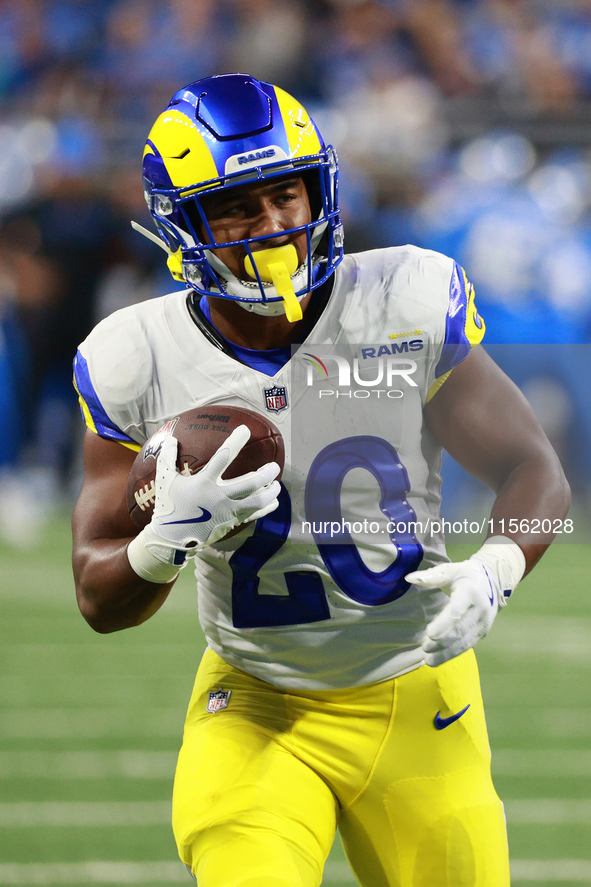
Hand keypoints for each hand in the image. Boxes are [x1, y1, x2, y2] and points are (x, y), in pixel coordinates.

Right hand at [150, 425, 280, 550]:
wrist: (171, 538)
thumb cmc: (168, 506)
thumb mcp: (165, 480)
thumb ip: (167, 458)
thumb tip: (170, 438)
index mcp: (204, 483)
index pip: (223, 457)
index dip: (236, 441)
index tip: (245, 429)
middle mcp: (219, 497)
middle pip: (251, 483)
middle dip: (266, 474)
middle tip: (274, 466)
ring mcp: (227, 511)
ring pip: (257, 501)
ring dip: (270, 491)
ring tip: (276, 484)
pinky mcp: (231, 522)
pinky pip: (253, 514)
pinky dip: (266, 508)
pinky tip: (274, 501)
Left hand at [406, 557, 502, 666]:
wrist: (493, 581)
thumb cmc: (465, 575)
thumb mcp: (450, 570)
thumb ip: (430, 576)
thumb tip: (409, 578)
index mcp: (470, 591)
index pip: (456, 611)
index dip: (443, 624)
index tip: (429, 634)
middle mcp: (480, 609)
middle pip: (460, 630)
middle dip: (442, 642)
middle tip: (424, 648)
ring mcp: (483, 622)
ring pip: (465, 642)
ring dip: (447, 653)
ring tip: (429, 661)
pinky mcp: (483, 631)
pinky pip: (468, 645)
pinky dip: (453, 653)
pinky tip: (439, 659)